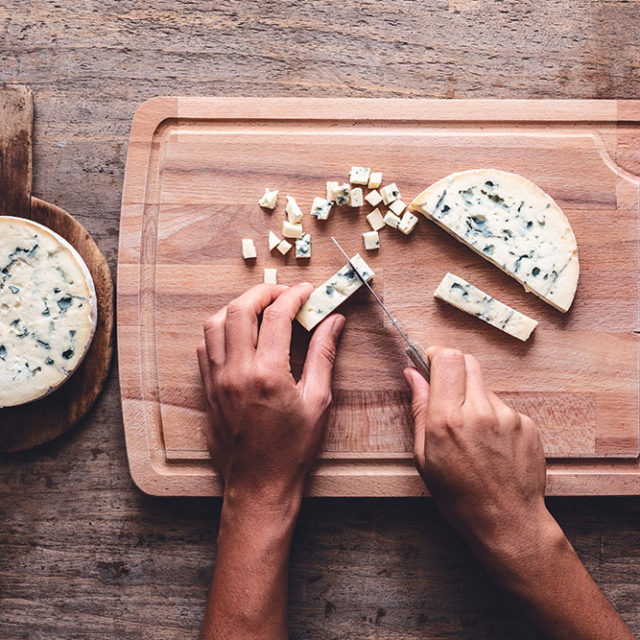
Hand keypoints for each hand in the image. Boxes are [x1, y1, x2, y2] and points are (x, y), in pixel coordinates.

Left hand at [197, 283, 344, 510]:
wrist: (260, 483)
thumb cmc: (293, 448)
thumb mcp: (318, 400)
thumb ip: (324, 354)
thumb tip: (333, 321)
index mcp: (267, 374)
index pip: (277, 316)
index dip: (294, 296)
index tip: (306, 292)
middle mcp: (236, 372)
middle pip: (240, 309)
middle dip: (263, 292)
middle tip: (283, 294)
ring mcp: (217, 379)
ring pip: (216, 323)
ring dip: (238, 307)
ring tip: (260, 309)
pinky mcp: (207, 389)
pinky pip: (205, 346)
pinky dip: (221, 330)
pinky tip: (240, 335)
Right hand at [404, 346, 550, 568]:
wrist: (507, 522)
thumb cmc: (460, 496)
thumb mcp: (425, 455)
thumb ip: (420, 408)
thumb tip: (413, 375)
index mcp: (448, 419)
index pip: (447, 358)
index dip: (437, 354)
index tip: (431, 362)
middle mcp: (479, 411)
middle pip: (467, 361)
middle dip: (454, 370)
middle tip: (448, 394)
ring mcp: (507, 416)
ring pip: (484, 387)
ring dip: (474, 398)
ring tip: (472, 434)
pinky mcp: (527, 424)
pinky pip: (504, 407)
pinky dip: (494, 417)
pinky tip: (491, 445)